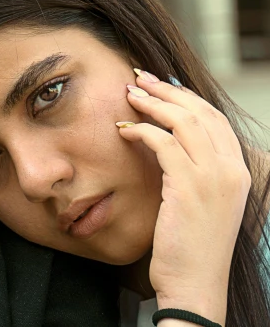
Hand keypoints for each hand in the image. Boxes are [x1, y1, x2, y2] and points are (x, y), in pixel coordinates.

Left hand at [116, 70, 250, 324]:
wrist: (194, 283)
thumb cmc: (190, 245)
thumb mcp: (201, 202)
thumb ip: (193, 171)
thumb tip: (167, 143)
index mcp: (238, 170)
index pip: (214, 118)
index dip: (186, 96)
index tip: (160, 83)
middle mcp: (231, 169)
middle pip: (199, 112)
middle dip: (167, 89)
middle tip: (138, 77)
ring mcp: (213, 178)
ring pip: (183, 121)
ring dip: (152, 102)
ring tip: (129, 93)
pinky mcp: (189, 188)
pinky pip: (163, 143)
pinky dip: (142, 130)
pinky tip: (123, 129)